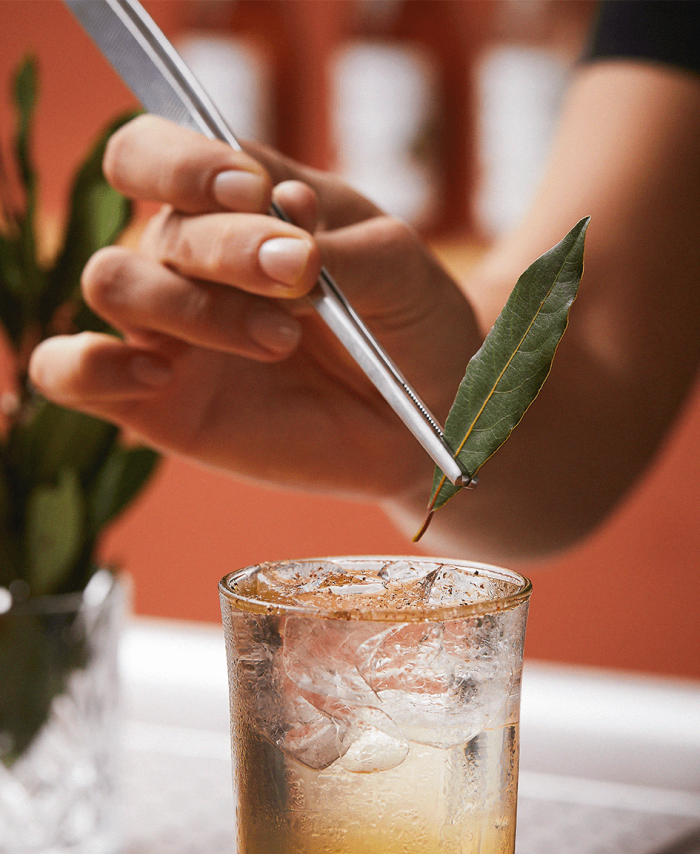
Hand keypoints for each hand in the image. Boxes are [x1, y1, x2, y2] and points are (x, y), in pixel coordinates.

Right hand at [29, 115, 480, 501]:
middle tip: (300, 276)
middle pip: (155, 226)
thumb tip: (277, 215)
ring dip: (192, 305)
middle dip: (227, 247)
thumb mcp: (394, 266)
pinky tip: (158, 375)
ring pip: (112, 283)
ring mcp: (169, 333)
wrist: (425, 414)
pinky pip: (70, 373)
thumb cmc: (409, 324)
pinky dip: (88, 364)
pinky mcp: (157, 404)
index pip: (156, 154)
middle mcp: (189, 262)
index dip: (188, 164)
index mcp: (233, 207)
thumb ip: (333, 241)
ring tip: (281, 339)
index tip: (256, 194)